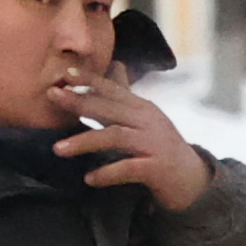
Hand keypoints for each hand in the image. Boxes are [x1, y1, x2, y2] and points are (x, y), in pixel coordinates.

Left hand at [47, 67, 212, 212]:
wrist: (193, 180)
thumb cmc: (161, 148)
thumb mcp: (145, 117)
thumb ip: (126, 95)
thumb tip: (115, 65)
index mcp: (142, 108)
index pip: (113, 89)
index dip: (90, 80)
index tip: (65, 74)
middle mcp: (148, 121)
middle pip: (110, 108)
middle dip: (80, 101)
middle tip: (52, 96)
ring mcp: (154, 144)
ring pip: (116, 136)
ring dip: (85, 141)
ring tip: (58, 149)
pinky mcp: (157, 168)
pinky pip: (128, 168)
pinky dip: (107, 173)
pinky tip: (89, 179)